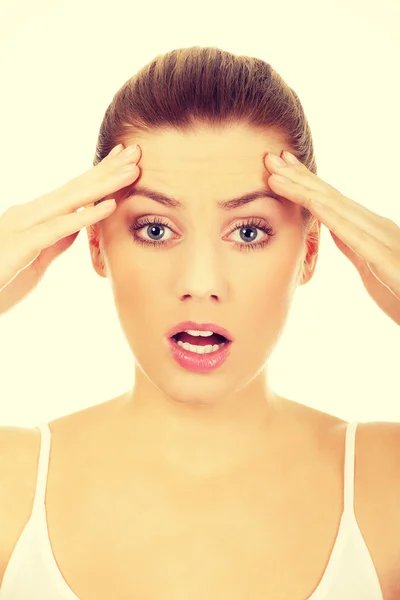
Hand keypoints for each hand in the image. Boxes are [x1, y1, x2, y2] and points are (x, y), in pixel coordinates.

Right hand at [0, 143, 140, 314]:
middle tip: (135, 152)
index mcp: (32, 217)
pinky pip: (58, 228)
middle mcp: (28, 214)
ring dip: (104, 185)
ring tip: (132, 171)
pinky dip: (85, 216)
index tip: (124, 160)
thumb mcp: (34, 258)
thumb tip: (78, 226)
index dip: (99, 175)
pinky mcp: (22, 245)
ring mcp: (23, 226)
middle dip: (106, 170)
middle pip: (74, 188)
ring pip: (70, 200)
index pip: (71, 191)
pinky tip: (109, 206)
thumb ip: (55, 240)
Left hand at [265, 150, 399, 325]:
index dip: (304, 182)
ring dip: (304, 190)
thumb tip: (335, 229)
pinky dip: (331, 216)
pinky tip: (312, 202)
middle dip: (298, 177)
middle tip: (269, 158)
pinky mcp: (383, 259)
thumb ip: (354, 245)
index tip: (280, 168)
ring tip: (276, 176)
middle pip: (330, 197)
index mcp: (370, 229)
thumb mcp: (371, 265)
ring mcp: (381, 239)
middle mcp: (375, 227)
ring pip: (335, 209)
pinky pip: (354, 234)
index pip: (331, 201)